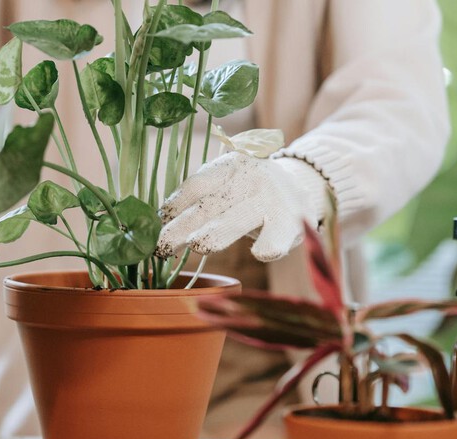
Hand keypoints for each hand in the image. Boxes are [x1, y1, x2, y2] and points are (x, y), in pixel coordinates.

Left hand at [156, 152, 329, 261]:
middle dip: (183, 228)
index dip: (174, 207)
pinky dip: (270, 245)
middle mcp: (249, 179)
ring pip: (241, 219)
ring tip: (199, 245)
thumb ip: (199, 200)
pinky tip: (261, 253)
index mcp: (228, 167)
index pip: (195, 187)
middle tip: (163, 246)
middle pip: (210, 206)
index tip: (156, 227)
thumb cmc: (249, 194)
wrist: (300, 187)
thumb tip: (160, 222)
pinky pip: (278, 235)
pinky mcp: (291, 222)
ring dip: (219, 232)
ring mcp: (271, 200)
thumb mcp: (226, 187)